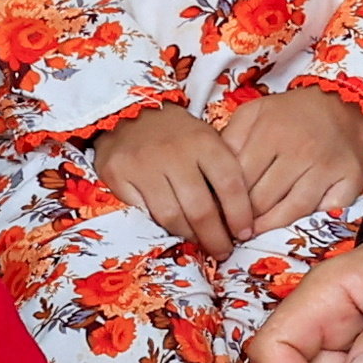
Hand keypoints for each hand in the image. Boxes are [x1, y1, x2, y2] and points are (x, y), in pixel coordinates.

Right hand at [93, 106, 258, 258]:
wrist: (130, 111)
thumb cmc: (177, 134)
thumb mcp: (206, 141)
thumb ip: (221, 174)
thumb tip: (239, 220)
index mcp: (203, 141)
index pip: (230, 184)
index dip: (240, 215)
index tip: (244, 233)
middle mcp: (174, 152)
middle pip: (200, 209)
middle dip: (215, 238)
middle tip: (223, 250)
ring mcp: (144, 164)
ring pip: (171, 217)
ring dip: (188, 237)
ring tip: (198, 243)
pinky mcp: (118, 174)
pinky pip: (142, 213)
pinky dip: (158, 227)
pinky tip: (170, 230)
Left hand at [212, 88, 362, 246]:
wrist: (346, 104)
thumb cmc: (293, 112)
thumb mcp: (256, 112)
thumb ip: (231, 138)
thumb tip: (213, 171)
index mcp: (271, 132)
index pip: (240, 179)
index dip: (225, 200)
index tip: (217, 212)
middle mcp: (300, 151)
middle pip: (262, 199)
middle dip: (244, 217)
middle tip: (233, 227)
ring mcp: (326, 169)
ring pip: (289, 211)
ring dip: (268, 226)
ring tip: (254, 232)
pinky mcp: (348, 182)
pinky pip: (321, 212)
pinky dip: (304, 222)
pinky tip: (288, 224)